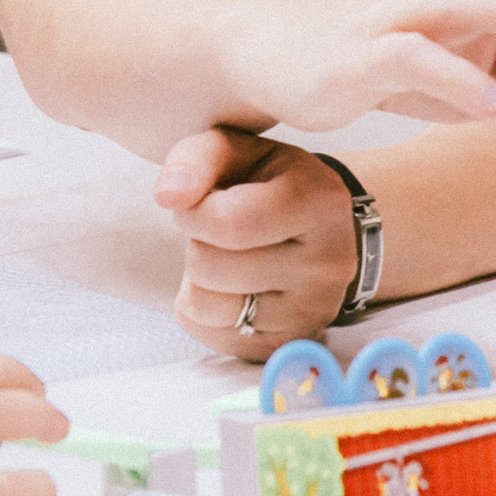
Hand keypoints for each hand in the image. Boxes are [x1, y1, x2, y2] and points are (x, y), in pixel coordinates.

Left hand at [156, 131, 358, 357]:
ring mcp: (313, 312)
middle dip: (196, 242)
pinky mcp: (290, 345)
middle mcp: (327, 263)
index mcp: (319, 202)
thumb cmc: (270, 183)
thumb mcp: (239, 151)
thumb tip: (168, 195)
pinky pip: (212, 337)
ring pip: (207, 307)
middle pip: (211, 267)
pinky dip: (206, 312)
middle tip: (216, 230)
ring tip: (224, 257)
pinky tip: (231, 287)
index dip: (192, 213)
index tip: (199, 202)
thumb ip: (198, 158)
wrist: (323, 229)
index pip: (228, 224)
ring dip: (198, 279)